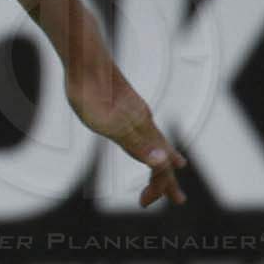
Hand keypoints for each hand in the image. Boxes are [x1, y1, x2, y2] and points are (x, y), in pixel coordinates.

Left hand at [65, 57, 187, 206]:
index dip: (156, 186)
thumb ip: (135, 143)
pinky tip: (147, 139)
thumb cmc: (91, 93)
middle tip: (178, 199)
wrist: (84, 59)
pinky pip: (145, 130)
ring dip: (164, 161)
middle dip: (168, 180)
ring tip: (174, 170)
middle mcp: (144, 122)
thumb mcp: (108, 124)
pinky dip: (153, 143)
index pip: (160, 166)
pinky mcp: (125, 105)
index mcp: (143, 130)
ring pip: (156, 141)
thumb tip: (163, 163)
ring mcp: (136, 112)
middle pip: (163, 156)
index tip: (142, 204)